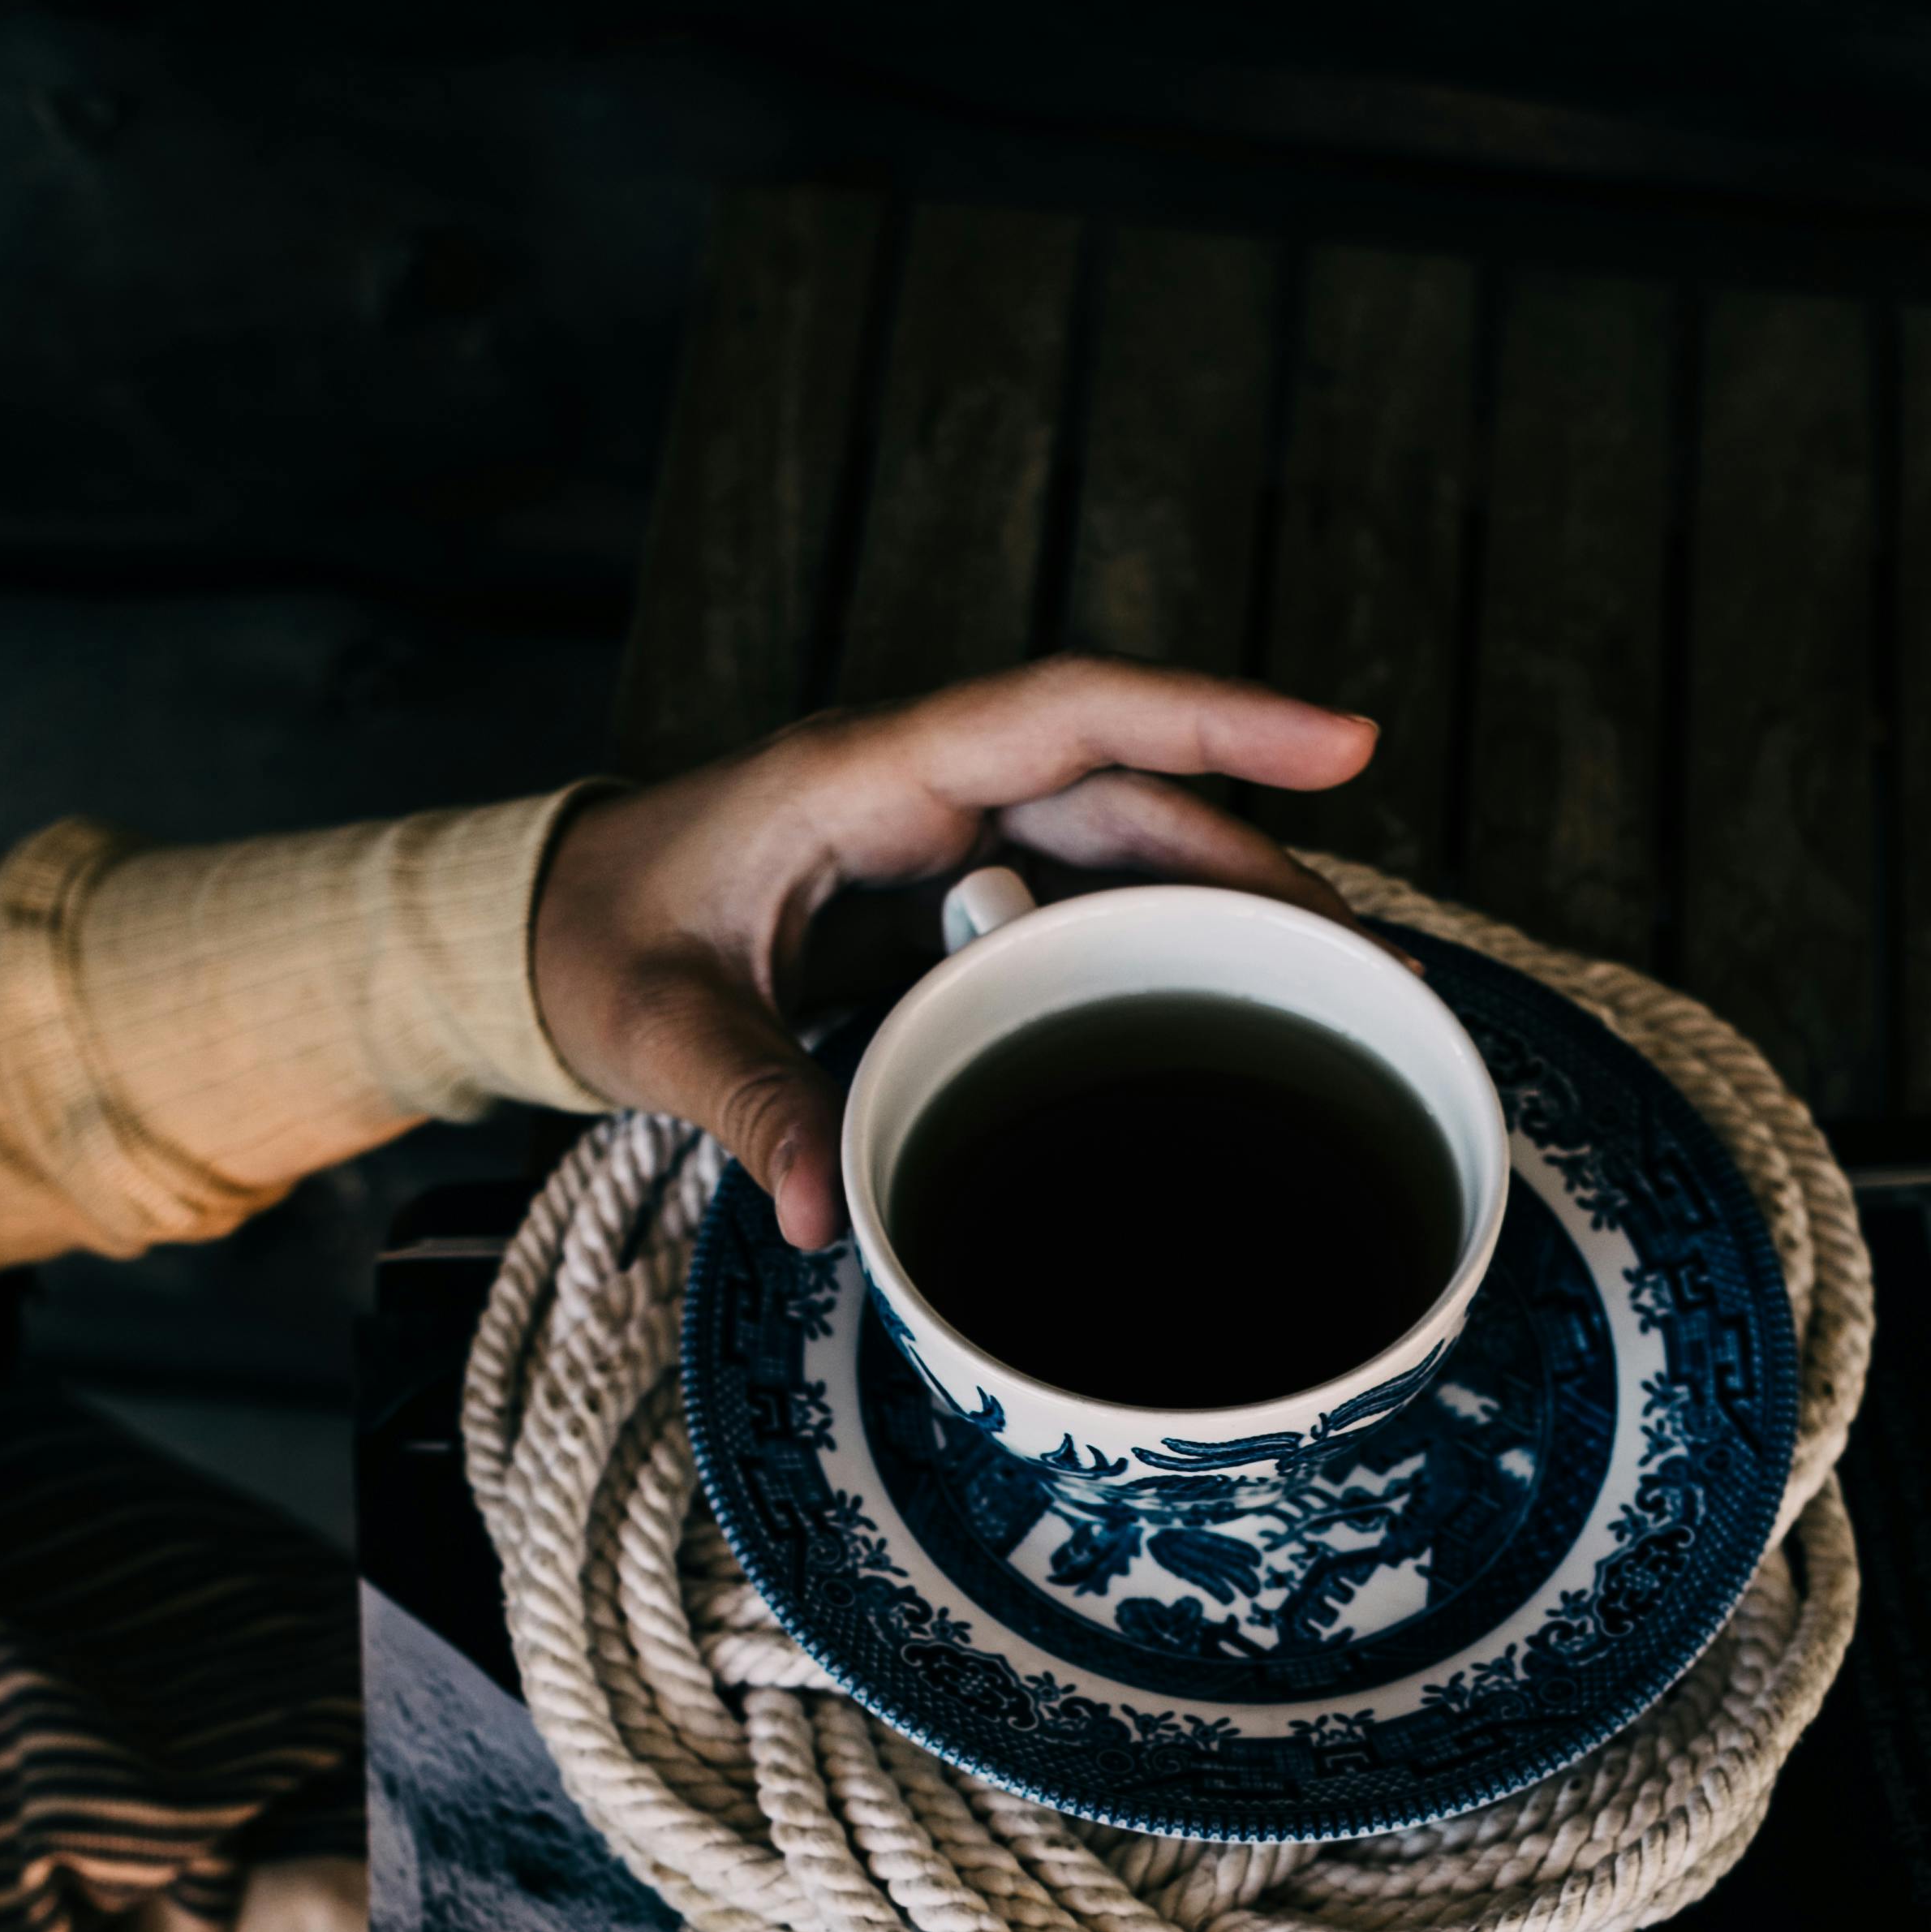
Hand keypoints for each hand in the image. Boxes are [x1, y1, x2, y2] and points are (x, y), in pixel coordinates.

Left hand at [529, 658, 1379, 1248]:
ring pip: (1123, 852)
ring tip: (1339, 999)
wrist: (555, 936)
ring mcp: (948, 844)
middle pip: (1130, 796)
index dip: (1210, 717)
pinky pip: (1081, 908)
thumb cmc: (602, 951)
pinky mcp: (951, 902)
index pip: (1067, 715)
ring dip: (1227, 910)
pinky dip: (1158, 954)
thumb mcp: (662, 1031)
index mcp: (866, 775)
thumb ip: (750, 1105)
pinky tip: (1229, 1018)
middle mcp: (928, 790)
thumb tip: (820, 1216)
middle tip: (1376, 960)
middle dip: (1260, 860)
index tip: (1342, 738)